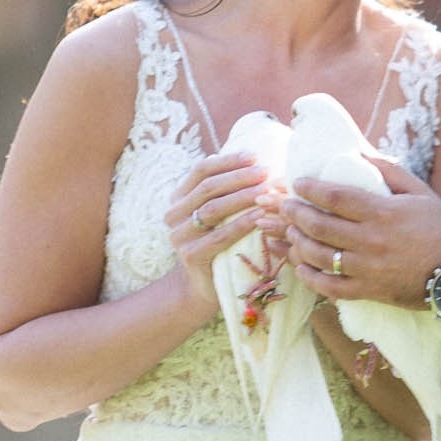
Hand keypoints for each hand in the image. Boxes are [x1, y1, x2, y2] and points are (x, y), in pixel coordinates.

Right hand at [164, 152, 271, 302]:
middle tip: (266, 172)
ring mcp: (178, 236)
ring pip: (212, 209)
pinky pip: (219, 236)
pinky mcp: (190, 256)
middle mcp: (173, 214)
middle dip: (239, 177)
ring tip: (267, 190)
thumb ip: (227, 189)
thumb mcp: (221, 213)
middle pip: (208, 187)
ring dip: (242, 197)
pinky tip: (260, 215)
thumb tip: (252, 158)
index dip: (228, 161)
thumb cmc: (220, 242)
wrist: (206, 284)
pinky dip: (241, 224)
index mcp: (178, 198)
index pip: (201, 171)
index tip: (254, 156)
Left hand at [281, 156, 440, 308]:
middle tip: (284, 206)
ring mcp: (367, 268)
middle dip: (295, 213)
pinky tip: (300, 267)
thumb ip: (388, 171)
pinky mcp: (368, 290)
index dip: (311, 189)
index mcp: (382, 213)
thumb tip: (360, 154)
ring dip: (297, 242)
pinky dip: (311, 278)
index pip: (336, 197)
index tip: (298, 183)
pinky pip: (330, 287)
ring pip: (319, 256)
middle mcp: (370, 240)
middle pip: (320, 226)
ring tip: (290, 232)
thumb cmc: (439, 227)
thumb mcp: (419, 191)